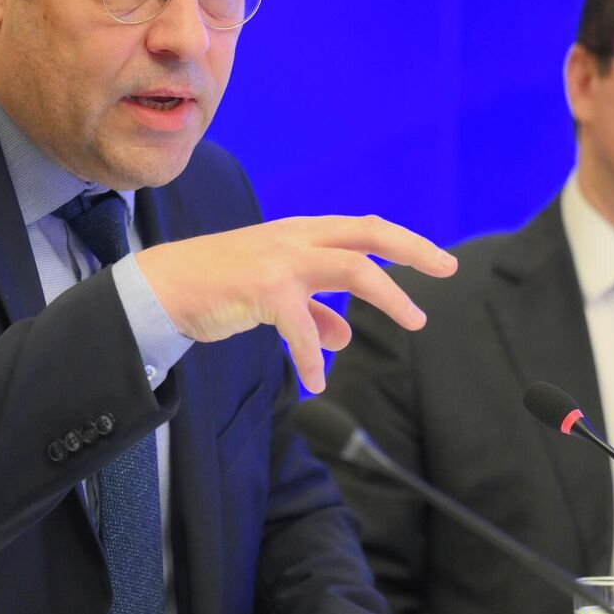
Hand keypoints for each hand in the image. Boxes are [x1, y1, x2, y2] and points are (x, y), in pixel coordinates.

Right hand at [135, 215, 456, 392]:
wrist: (166, 287)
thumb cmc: (219, 287)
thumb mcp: (274, 294)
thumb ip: (313, 311)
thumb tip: (345, 338)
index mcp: (303, 234)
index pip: (364, 230)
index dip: (405, 243)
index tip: (438, 261)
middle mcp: (297, 238)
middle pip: (369, 236)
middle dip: (413, 251)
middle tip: (447, 270)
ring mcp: (281, 260)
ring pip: (351, 269)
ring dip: (388, 296)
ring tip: (415, 322)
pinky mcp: (263, 289)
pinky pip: (302, 328)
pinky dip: (313, 357)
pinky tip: (317, 382)